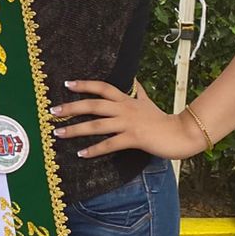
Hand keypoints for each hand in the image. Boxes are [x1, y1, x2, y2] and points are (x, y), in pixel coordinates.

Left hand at [52, 79, 203, 160]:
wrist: (182, 133)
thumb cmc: (163, 120)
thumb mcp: (148, 103)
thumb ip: (139, 93)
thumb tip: (134, 82)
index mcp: (127, 100)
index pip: (102, 87)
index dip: (84, 84)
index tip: (67, 84)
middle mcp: (125, 109)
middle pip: (93, 105)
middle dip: (71, 107)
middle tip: (52, 111)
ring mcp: (129, 123)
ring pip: (97, 125)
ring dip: (75, 129)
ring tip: (58, 132)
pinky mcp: (134, 138)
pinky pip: (109, 144)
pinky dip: (94, 149)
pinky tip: (81, 153)